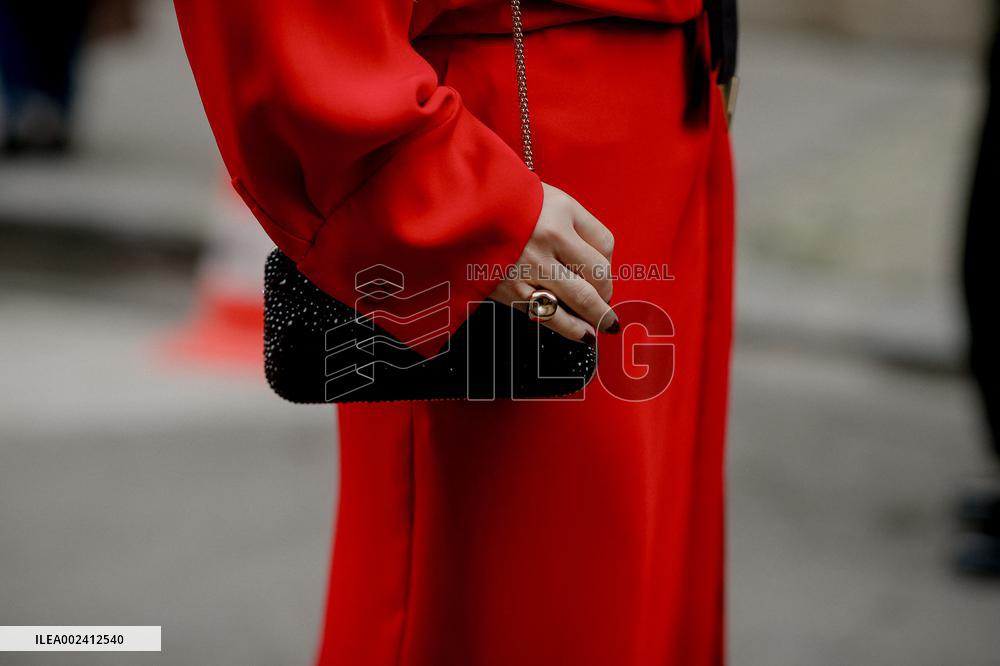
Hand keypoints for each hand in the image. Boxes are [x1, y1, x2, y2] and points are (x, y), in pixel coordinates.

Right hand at [490, 183, 618, 341]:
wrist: (459, 215)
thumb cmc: (508, 206)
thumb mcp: (548, 199)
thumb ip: (576, 225)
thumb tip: (599, 263)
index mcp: (560, 214)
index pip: (604, 244)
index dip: (609, 261)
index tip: (604, 270)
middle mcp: (548, 240)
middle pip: (597, 275)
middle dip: (607, 293)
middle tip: (607, 302)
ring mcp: (529, 268)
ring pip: (578, 299)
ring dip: (597, 315)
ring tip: (605, 325)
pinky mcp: (511, 290)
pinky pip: (549, 314)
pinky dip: (570, 328)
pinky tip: (583, 334)